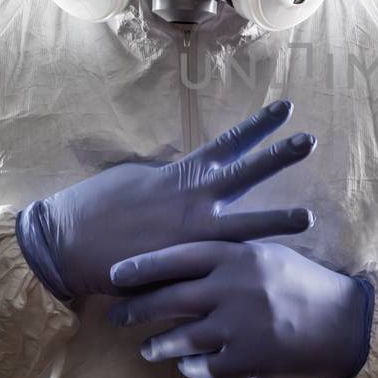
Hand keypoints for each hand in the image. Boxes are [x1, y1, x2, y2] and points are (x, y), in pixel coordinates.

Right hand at [16, 99, 315, 299]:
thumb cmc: (98, 207)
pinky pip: (221, 263)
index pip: (228, 143)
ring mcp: (191, 235)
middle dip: (279, 156)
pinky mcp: (184, 266)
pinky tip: (265, 268)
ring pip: (245, 225)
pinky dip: (242, 265)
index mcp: (181, 174)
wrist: (66, 246)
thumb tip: (190, 175)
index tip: (285, 109)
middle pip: (246, 174)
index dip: (258, 126)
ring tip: (310, 217)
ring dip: (278, 221)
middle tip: (310, 140)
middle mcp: (193, 201)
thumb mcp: (136, 178)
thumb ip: (171, 177)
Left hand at [106, 238, 374, 377]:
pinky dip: (190, 367)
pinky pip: (203, 367)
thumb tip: (183, 256)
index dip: (142, 266)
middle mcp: (234, 288)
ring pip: (180, 338)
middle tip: (116, 315)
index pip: (177, 257)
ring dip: (157, 345)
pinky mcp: (247, 360)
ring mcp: (239, 326)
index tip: (114, 274)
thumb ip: (229, 254)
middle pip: (169, 299)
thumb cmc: (303, 282)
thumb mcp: (267, 255)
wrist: (345, 322)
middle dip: (136, 308)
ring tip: (147, 348)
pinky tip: (185, 365)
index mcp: (238, 256)